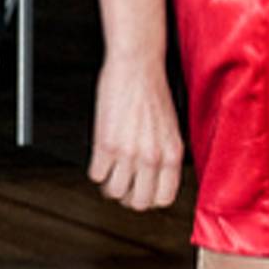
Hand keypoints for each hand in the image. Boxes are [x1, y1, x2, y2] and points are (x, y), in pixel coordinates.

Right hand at [89, 55, 184, 210]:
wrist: (137, 65)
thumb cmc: (153, 90)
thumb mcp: (171, 127)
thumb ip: (165, 154)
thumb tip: (155, 177)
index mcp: (172, 153)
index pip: (164, 197)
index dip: (150, 197)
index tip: (143, 190)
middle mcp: (152, 156)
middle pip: (137, 202)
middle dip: (128, 194)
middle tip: (123, 181)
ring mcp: (129, 153)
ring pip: (114, 192)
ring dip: (110, 183)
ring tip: (111, 167)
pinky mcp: (106, 144)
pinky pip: (96, 175)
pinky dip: (97, 169)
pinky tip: (101, 154)